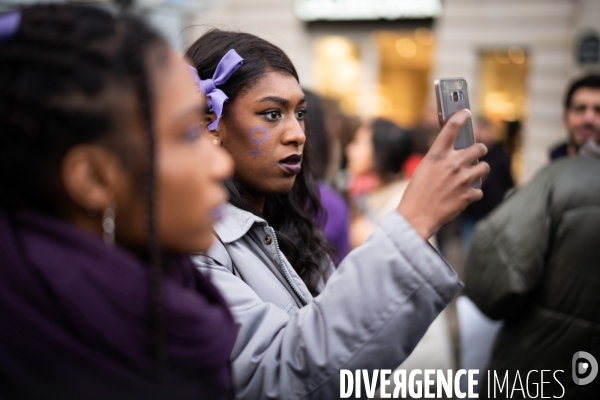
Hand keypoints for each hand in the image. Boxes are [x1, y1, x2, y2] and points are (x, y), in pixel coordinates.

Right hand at [397, 110, 489, 239]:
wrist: (416, 216)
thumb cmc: (416, 193)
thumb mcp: (423, 169)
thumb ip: (440, 159)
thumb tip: (455, 154)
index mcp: (437, 155)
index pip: (451, 128)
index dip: (460, 117)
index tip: (466, 113)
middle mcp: (452, 164)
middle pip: (479, 148)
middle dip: (480, 150)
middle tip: (478, 152)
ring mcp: (462, 180)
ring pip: (484, 167)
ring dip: (480, 169)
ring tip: (473, 174)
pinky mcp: (467, 195)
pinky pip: (479, 190)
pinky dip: (473, 192)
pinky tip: (464, 194)